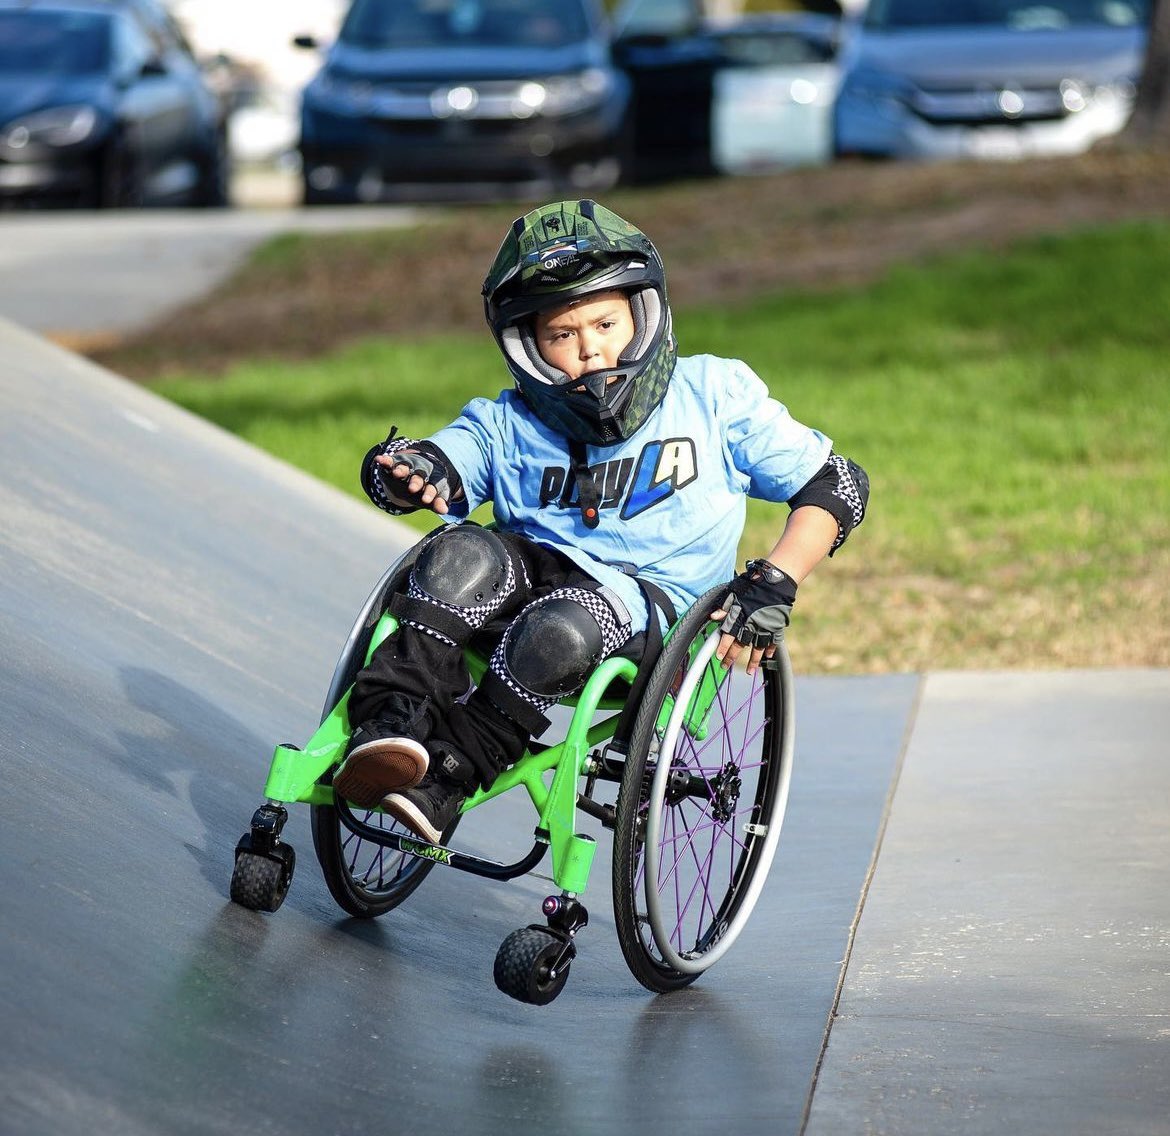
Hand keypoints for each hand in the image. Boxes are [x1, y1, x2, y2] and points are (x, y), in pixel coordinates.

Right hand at [375, 451, 450, 514]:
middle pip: (419, 476)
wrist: (421, 468)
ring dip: (401, 470)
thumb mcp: (434, 496)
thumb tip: (444, 510)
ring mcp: (409, 466)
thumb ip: (438, 503)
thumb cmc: (427, 488)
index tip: (425, 500)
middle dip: (416, 482)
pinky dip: (386, 460)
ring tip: (396, 473)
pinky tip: (379, 460)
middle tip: (412, 489)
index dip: (430, 492)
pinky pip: (391, 461)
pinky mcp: (397, 462)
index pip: (434, 485)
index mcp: (434, 478)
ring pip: (405, 467)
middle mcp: (422, 471)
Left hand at [710, 561, 796, 676]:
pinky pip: (773, 641)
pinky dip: (771, 649)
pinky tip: (767, 656)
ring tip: (749, 671)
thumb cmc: (753, 584)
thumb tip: (713, 617)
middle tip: (726, 666)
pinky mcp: (777, 625)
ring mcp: (765, 626)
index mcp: (739, 616)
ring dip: (753, 661)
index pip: (728, 636)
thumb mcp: (734, 592)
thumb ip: (724, 606)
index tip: (718, 657)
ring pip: (758, 648)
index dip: (722, 647)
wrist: (776, 580)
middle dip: (732, 657)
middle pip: (740, 645)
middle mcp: (751, 624)